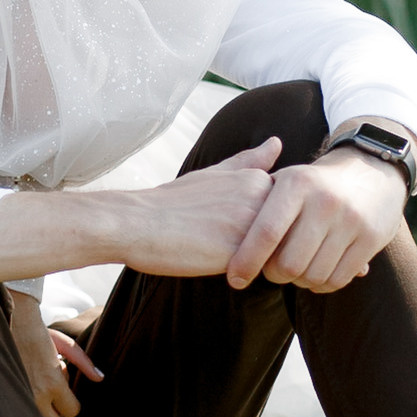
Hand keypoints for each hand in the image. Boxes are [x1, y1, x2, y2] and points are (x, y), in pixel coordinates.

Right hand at [7, 289, 103, 416]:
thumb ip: (84, 362)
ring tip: (38, 399)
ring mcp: (21, 401)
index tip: (62, 392)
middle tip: (53, 402)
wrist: (6, 323)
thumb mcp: (64, 344)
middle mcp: (37, 396)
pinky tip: (24, 398)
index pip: (73, 411)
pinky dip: (27, 414)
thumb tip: (100, 378)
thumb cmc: (36, 333)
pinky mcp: (7, 400)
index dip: (70, 404)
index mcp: (53, 382)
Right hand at [109, 137, 286, 277]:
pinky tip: (218, 266)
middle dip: (261, 246)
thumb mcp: (213, 174)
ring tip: (218, 254)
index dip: (255, 229)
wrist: (135, 223)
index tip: (224, 228)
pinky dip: (246, 274)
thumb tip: (277, 142)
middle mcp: (261, 198)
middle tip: (219, 244)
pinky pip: (259, 272)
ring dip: (256, 261)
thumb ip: (249, 162)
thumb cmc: (170, 203)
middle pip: (282, 235)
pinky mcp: (241, 252)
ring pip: (274, 255)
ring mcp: (253, 225)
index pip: (281, 215)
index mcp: (257, 179)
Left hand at [222, 147, 406, 292]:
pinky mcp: (372, 238)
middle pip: (288, 263)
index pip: (266, 232)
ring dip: (298, 281)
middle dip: (274, 274)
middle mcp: (325, 201)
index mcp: (297, 183)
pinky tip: (315, 274)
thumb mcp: (287, 178)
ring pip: (313, 275)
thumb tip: (218, 233)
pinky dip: (321, 284)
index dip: (246, 261)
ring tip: (294, 270)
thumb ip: (255, 201)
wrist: (373, 171)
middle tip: (271, 270)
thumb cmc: (314, 184)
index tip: (234, 279)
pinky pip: (338, 279)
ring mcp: (351, 221)